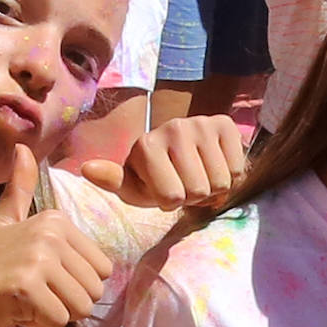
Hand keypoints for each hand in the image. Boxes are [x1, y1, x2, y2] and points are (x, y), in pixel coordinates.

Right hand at [0, 145, 112, 326]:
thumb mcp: (3, 224)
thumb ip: (19, 190)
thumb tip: (23, 147)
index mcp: (54, 220)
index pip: (102, 270)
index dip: (72, 284)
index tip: (36, 277)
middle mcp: (50, 233)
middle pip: (94, 290)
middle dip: (65, 302)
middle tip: (28, 292)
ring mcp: (37, 259)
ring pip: (81, 307)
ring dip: (53, 313)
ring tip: (22, 300)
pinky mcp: (26, 288)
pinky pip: (60, 320)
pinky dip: (38, 324)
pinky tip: (12, 310)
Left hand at [80, 114, 244, 208]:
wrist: (180, 149)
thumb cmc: (153, 176)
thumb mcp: (132, 186)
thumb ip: (112, 181)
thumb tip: (88, 169)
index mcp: (146, 145)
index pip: (172, 198)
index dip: (171, 203)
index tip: (163, 189)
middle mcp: (174, 127)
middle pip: (199, 190)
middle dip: (194, 196)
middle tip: (184, 183)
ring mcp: (201, 123)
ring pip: (221, 182)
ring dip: (213, 188)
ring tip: (199, 176)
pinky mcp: (225, 123)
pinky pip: (238, 169)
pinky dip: (231, 176)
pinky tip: (214, 167)